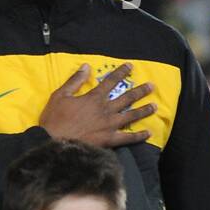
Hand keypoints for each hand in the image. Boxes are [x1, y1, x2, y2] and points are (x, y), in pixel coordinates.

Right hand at [38, 63, 155, 147]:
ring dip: (144, 110)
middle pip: (127, 98)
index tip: (130, 66)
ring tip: (154, 106)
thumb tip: (86, 66)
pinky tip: (148, 133)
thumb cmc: (54, 119)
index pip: (110, 82)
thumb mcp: (60, 95)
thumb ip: (74, 81)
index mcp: (94, 98)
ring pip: (131, 115)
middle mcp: (106, 110)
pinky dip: (139, 136)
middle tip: (151, 86)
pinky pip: (128, 137)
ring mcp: (110, 125)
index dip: (121, 73)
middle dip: (140, 91)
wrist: (54, 142)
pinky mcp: (109, 139)